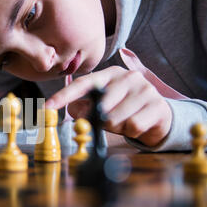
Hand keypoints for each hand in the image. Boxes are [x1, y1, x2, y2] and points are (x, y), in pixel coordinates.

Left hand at [45, 66, 172, 146]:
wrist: (159, 116)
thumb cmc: (125, 110)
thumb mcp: (103, 106)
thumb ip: (85, 107)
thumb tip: (72, 110)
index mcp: (109, 74)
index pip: (82, 84)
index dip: (63, 97)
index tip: (47, 108)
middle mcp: (126, 77)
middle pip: (99, 106)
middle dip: (100, 121)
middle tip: (111, 122)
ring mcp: (144, 89)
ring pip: (115, 119)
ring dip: (117, 128)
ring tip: (126, 121)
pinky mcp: (156, 104)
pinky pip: (132, 126)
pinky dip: (131, 132)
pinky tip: (138, 124)